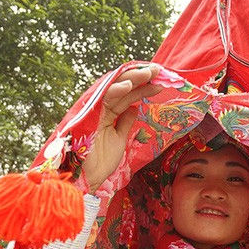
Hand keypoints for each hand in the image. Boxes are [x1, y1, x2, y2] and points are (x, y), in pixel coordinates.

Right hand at [83, 66, 161, 192]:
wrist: (88, 178)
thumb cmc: (101, 161)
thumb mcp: (120, 138)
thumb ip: (125, 122)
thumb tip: (134, 108)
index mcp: (108, 113)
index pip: (127, 95)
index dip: (142, 87)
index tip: (159, 80)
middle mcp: (102, 109)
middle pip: (122, 87)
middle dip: (140, 77)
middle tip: (157, 70)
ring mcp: (95, 110)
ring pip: (114, 88)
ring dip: (132, 79)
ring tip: (148, 73)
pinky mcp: (89, 115)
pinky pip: (103, 99)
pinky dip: (116, 91)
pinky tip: (129, 85)